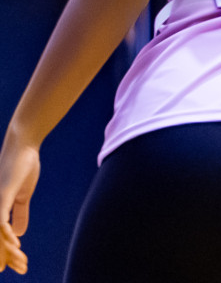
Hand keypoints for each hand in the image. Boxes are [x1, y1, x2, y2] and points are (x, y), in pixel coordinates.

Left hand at [0, 132, 38, 274]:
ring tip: (19, 261)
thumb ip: (20, 214)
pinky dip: (7, 234)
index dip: (6, 253)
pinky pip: (1, 220)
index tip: (16, 266)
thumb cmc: (22, 167)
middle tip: (20, 269)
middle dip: (5, 257)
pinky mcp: (2, 196)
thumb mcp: (22, 195)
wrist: (23, 146)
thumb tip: (19, 232)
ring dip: (8, 250)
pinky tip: (16, 243)